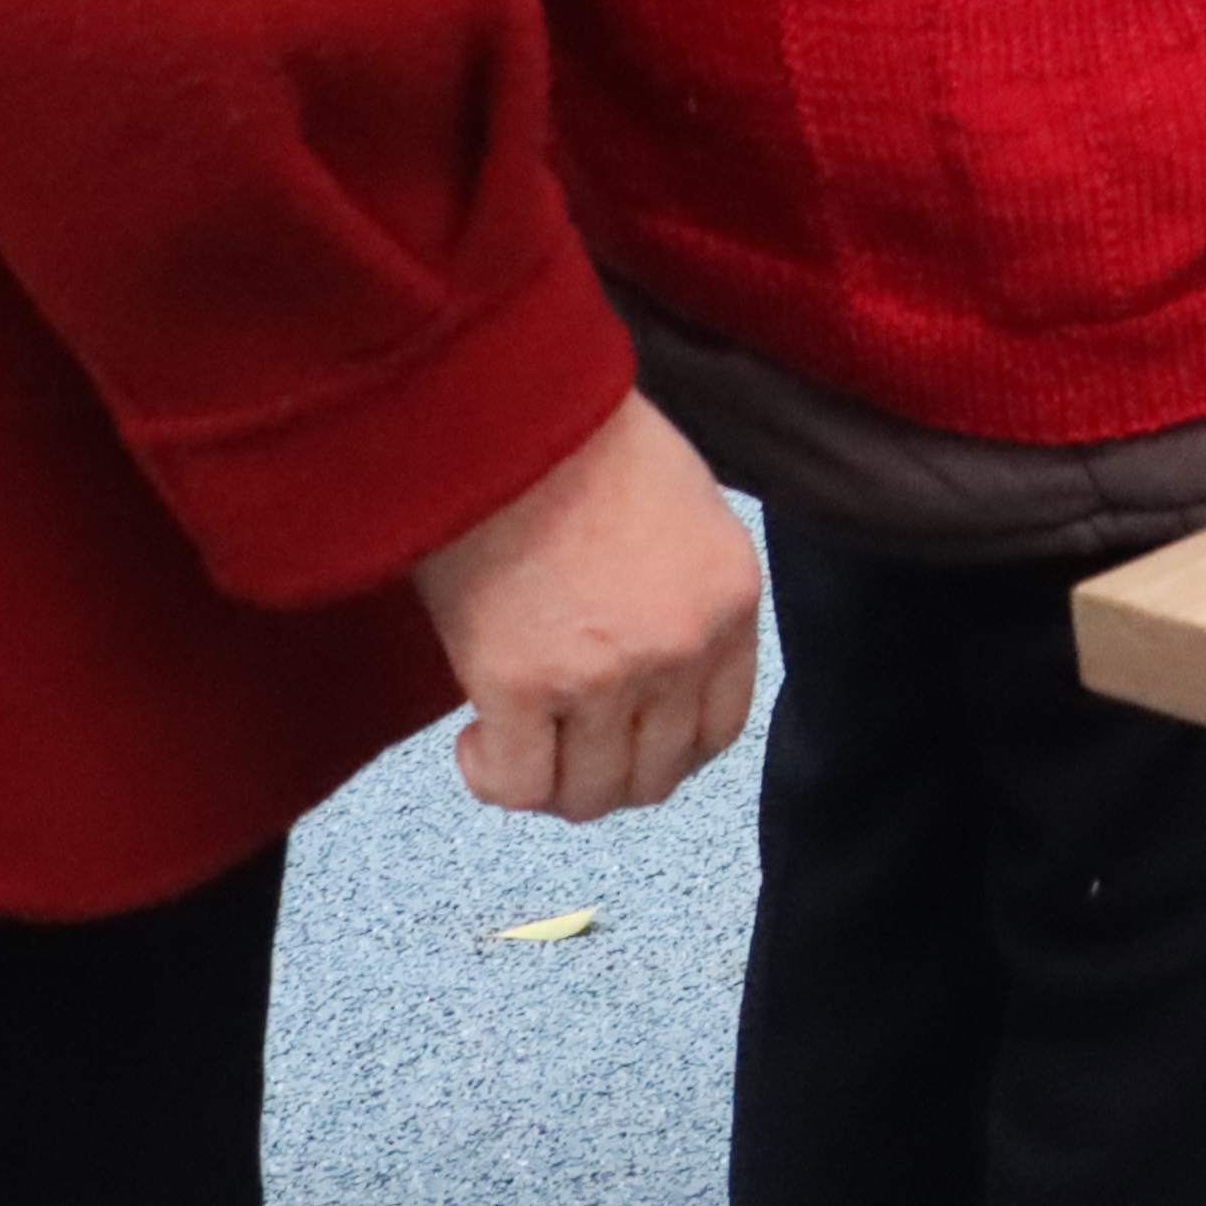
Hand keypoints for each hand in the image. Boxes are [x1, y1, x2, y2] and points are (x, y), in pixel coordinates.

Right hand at [410, 388, 762, 824]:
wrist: (508, 410)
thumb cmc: (585, 442)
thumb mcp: (684, 511)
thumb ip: (684, 595)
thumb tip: (651, 659)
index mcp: (731, 601)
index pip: (719, 730)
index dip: (665, 751)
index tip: (622, 740)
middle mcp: (683, 648)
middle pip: (654, 776)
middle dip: (604, 773)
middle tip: (558, 742)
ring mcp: (607, 675)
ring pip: (589, 795)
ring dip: (548, 782)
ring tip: (513, 736)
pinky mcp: (521, 686)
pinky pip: (518, 785)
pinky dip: (493, 778)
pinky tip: (474, 738)